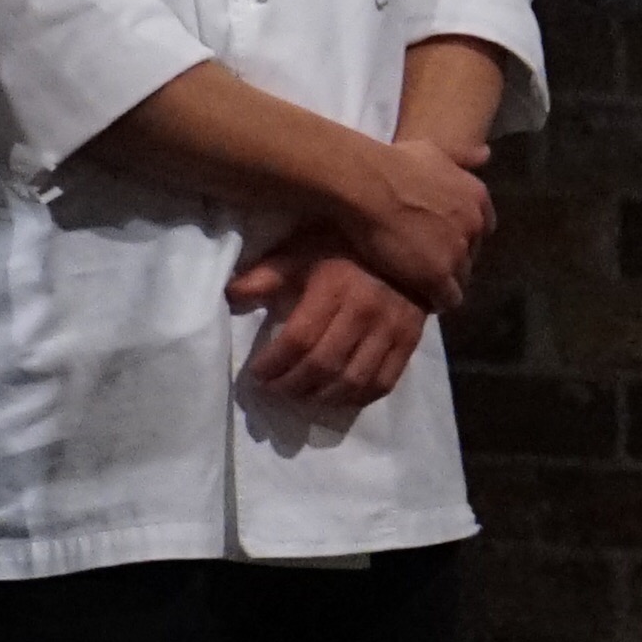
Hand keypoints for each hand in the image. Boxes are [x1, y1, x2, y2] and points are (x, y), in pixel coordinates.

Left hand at [230, 245, 435, 412]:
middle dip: (291, 386)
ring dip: (320, 397)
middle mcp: (366, 310)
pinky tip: (336, 397)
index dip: (273, 364)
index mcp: (335, 286)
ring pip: (353, 381)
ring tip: (301, 395)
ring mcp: (392, 329)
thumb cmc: (344, 248)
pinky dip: (356, 398)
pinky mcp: (410, 342)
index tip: (256, 373)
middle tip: (273, 389)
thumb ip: (267, 275)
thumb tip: (230, 297)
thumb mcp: (302, 251)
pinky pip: (383, 383)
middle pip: (323, 365)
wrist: (408, 243)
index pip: (298, 339)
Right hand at [336, 135, 496, 312]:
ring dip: (443, 281)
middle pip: (471, 254)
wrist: (366, 185)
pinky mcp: (437, 276)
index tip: (439, 240)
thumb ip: (462, 156)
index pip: (482, 228)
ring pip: (461, 279)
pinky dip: (435, 301)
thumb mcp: (435, 150)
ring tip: (419, 283)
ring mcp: (458, 252)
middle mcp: (474, 225)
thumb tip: (485, 154)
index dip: (460, 236)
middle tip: (424, 262)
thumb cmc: (393, 162)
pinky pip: (447, 299)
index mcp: (477, 197)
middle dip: (451, 259)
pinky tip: (418, 298)